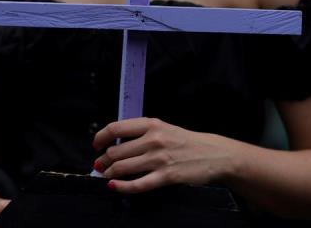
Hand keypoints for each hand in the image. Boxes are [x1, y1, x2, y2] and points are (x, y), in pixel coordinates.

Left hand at [92, 117, 236, 193]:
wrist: (213, 154)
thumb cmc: (186, 142)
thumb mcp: (164, 128)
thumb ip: (142, 132)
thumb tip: (115, 143)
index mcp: (152, 124)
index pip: (116, 128)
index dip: (100, 137)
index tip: (97, 145)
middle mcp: (154, 139)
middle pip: (116, 151)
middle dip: (103, 161)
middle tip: (100, 165)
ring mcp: (159, 158)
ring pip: (123, 168)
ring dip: (109, 173)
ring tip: (107, 175)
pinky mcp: (166, 176)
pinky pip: (138, 184)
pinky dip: (122, 187)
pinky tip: (114, 187)